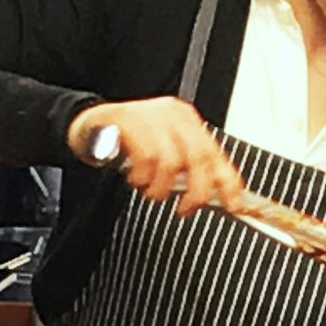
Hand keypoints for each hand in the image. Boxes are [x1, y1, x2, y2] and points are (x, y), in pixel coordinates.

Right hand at [67, 97, 242, 214]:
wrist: (91, 127)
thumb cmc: (129, 143)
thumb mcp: (164, 154)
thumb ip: (188, 171)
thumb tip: (211, 197)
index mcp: (187, 122)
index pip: (217, 154)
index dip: (228, 183)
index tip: (233, 205)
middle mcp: (174, 116)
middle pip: (199, 158)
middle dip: (195, 192)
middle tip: (185, 208)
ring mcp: (152, 116)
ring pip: (172, 162)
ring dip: (162, 188)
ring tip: (151, 192)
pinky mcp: (129, 122)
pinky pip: (146, 158)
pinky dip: (143, 178)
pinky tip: (136, 179)